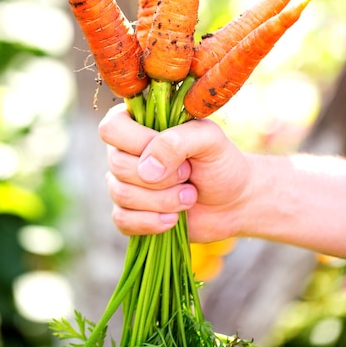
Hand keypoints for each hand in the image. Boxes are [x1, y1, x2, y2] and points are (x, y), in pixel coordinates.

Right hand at [98, 104, 250, 241]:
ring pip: (121, 194)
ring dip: (162, 201)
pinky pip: (122, 220)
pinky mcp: (129, 214)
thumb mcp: (209, 140)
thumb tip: (147, 169)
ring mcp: (125, 183)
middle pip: (117, 164)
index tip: (173, 153)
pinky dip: (152, 222)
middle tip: (189, 175)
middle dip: (161, 177)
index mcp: (139, 124)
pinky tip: (174, 220)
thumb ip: (177, 141)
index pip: (112, 128)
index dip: (138, 142)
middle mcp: (126, 152)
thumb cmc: (220, 162)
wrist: (233, 202)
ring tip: (189, 196)